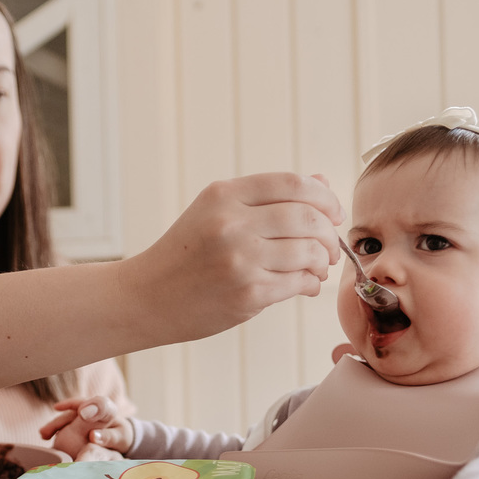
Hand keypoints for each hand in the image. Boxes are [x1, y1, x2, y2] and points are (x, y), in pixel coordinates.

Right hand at [39, 396, 132, 458]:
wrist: (119, 439)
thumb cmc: (121, 438)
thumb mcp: (120, 438)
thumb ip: (108, 437)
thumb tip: (94, 436)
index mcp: (107, 410)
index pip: (96, 404)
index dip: (84, 407)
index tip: (75, 413)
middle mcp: (93, 408)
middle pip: (74, 410)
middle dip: (60, 420)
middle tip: (46, 432)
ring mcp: (83, 414)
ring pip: (66, 417)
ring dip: (54, 425)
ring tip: (44, 435)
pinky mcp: (76, 421)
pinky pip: (63, 423)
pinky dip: (55, 429)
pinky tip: (46, 437)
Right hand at [120, 172, 344, 345]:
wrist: (146, 297)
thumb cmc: (184, 255)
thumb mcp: (216, 212)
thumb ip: (266, 198)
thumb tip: (321, 181)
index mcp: (224, 195)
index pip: (293, 184)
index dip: (324, 196)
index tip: (332, 213)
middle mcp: (231, 223)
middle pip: (308, 217)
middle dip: (329, 233)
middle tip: (330, 247)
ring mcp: (239, 259)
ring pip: (308, 251)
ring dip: (323, 261)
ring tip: (317, 267)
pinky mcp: (247, 293)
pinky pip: (298, 282)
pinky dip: (310, 283)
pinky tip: (305, 285)